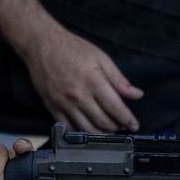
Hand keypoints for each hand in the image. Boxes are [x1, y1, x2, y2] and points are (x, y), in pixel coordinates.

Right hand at [21, 20, 142, 132]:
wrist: (42, 44)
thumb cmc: (72, 48)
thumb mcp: (101, 58)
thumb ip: (119, 80)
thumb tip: (137, 94)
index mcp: (94, 82)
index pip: (116, 108)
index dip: (128, 120)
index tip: (134, 125)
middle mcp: (79, 95)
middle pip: (103, 122)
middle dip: (116, 128)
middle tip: (123, 127)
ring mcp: (64, 103)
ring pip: (86, 129)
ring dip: (101, 134)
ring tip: (109, 132)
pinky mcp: (52, 107)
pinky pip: (68, 128)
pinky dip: (81, 133)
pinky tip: (89, 131)